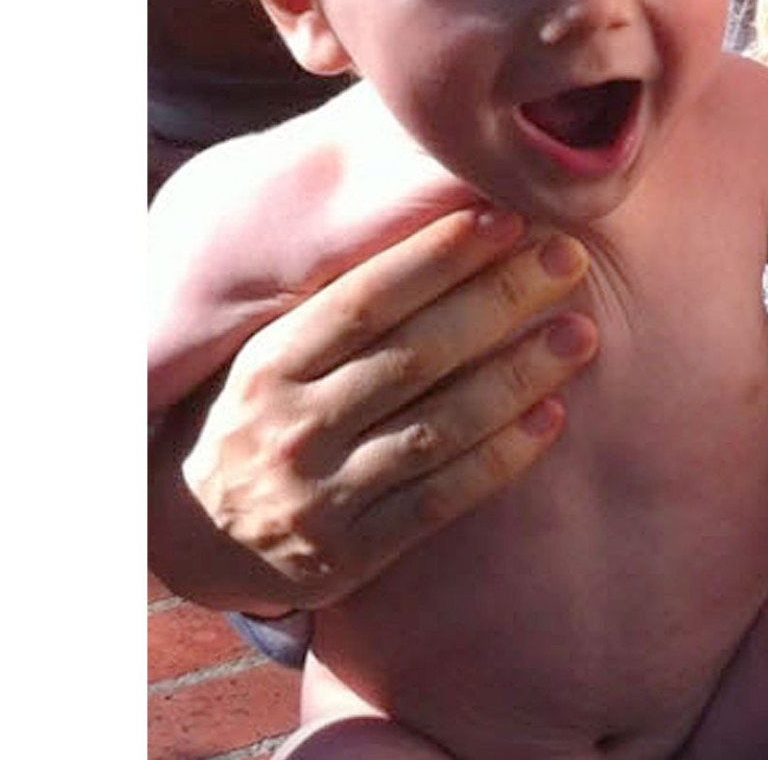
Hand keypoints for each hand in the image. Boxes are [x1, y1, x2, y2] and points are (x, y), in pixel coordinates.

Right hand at [151, 207, 597, 613]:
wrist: (189, 536)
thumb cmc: (257, 410)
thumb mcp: (265, 348)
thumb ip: (334, 297)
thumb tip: (438, 209)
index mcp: (268, 364)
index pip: (365, 301)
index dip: (439, 256)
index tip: (506, 216)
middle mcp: (291, 428)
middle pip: (413, 357)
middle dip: (499, 302)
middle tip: (567, 260)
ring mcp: (318, 498)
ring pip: (436, 429)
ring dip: (517, 377)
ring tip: (579, 334)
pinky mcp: (347, 558)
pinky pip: (439, 502)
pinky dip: (500, 460)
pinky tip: (551, 418)